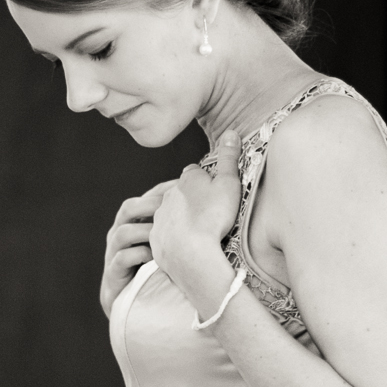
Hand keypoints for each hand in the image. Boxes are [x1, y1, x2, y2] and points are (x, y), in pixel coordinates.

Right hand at [101, 180, 177, 316]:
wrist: (130, 305)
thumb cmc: (151, 269)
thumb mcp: (163, 245)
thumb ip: (174, 228)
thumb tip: (205, 211)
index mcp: (133, 223)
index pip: (144, 197)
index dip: (162, 191)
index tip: (183, 187)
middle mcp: (120, 233)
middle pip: (128, 209)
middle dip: (150, 204)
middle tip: (171, 206)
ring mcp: (114, 252)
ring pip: (123, 232)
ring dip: (144, 231)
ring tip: (164, 233)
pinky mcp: (114, 272)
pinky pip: (121, 259)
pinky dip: (138, 255)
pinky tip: (155, 257)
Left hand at [150, 128, 242, 291]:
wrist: (192, 254)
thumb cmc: (213, 217)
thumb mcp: (229, 184)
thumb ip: (229, 158)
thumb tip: (231, 132)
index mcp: (187, 180)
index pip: (195, 172)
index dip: (206, 180)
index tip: (216, 192)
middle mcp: (168, 196)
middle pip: (181, 193)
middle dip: (192, 200)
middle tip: (210, 213)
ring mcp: (160, 218)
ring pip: (171, 214)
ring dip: (182, 220)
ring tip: (199, 233)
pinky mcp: (156, 240)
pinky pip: (166, 237)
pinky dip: (175, 240)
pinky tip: (188, 248)